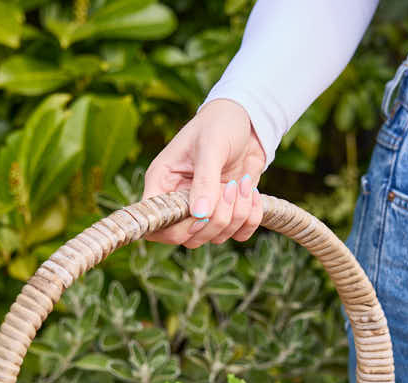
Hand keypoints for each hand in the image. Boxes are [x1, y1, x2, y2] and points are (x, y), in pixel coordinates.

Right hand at [142, 99, 265, 246]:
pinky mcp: (228, 213)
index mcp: (162, 184)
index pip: (156, 226)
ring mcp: (204, 210)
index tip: (200, 212)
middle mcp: (180, 202)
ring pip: (216, 237)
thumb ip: (204, 181)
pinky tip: (251, 192)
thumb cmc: (219, 124)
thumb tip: (200, 215)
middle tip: (230, 186)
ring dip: (237, 215)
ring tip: (242, 182)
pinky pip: (238, 234)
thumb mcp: (210, 146)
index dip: (176, 230)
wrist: (248, 120)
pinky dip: (250, 219)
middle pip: (189, 238)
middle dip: (216, 219)